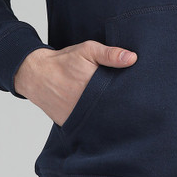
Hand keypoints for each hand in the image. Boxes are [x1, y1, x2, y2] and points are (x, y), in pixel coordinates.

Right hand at [13, 41, 136, 124]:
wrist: (36, 75)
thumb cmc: (64, 61)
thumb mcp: (87, 50)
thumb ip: (110, 54)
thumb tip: (133, 58)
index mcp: (94, 86)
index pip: (120, 96)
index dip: (130, 97)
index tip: (140, 96)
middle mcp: (86, 105)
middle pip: (112, 111)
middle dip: (122, 108)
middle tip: (135, 107)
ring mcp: (77, 117)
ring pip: (101, 121)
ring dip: (109, 117)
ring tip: (121, 114)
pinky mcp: (70, 124)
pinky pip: (88, 126)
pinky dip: (95, 123)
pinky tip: (104, 118)